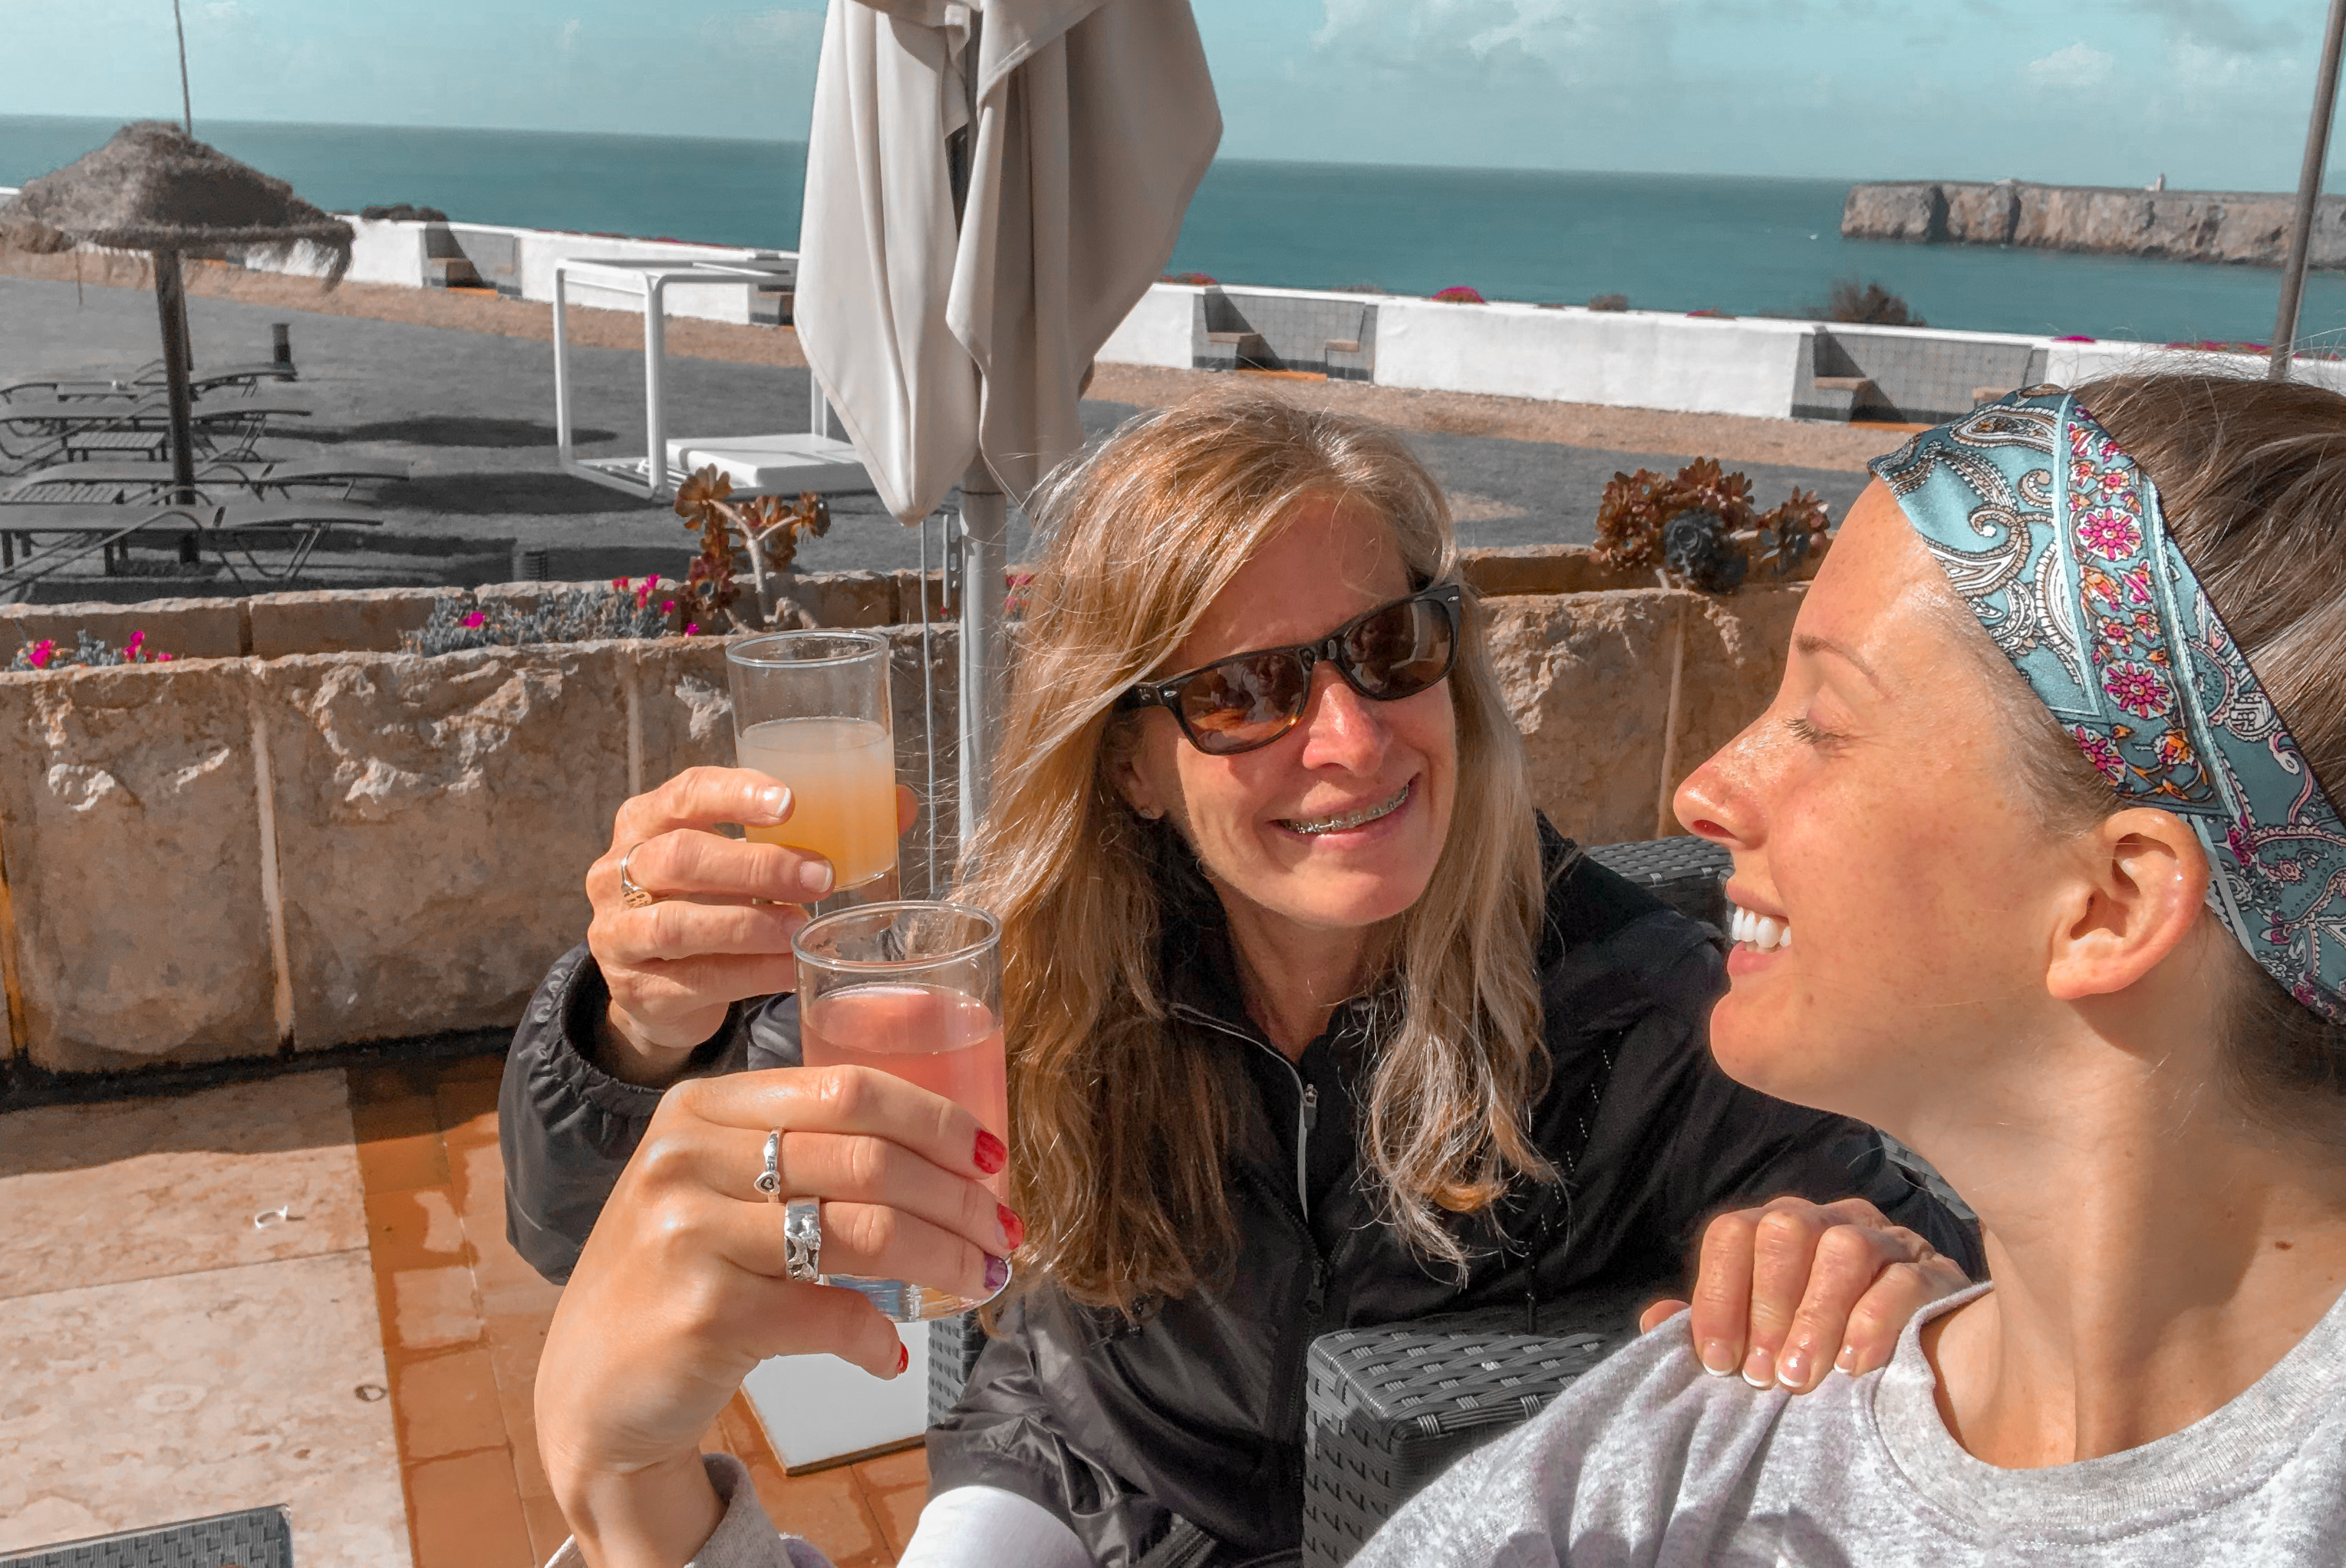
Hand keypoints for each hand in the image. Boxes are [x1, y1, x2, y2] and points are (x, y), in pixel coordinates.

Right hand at [536, 1064, 1018, 1567]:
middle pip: (869, 1159)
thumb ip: (801, 1154)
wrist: (591, 1390)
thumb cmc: (678, 1278)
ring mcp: (688, 1234)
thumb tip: (948, 1156)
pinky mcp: (702, 1314)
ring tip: (980, 1279)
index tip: (992, 1156)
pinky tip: (889, 1352)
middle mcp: (686, 1158)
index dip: (937, 1120)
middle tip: (1002, 1231)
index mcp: (701, 1108)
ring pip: (865, 1232)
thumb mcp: (715, 1187)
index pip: (847, 1089)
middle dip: (958, 1198)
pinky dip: (876, 1337)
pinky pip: (830, 1315)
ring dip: (944, 1259)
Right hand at [586, 768, 919, 1080]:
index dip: (736, 795)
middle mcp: (616, 870)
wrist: (657, 983)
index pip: (686, 794)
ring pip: (678, 923)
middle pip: (681, 857)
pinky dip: (750, 973)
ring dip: (750, 924)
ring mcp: (618, 931)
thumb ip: (812, 831)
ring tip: (802, 927)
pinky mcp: (636, 986)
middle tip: (821, 876)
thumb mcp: (744, 859)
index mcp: (646, 820)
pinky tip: (791, 968)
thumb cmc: (713, 900)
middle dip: (757, 865)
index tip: (790, 802)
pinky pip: (694, 979)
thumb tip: (901, 805)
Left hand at [1637, 1195, 1968, 1391]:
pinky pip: (1905, 1281)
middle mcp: (1826, 1221)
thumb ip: (1708, 1325)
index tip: (1717, 1361)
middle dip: (1767, 1306)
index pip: (1733, 1233)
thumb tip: (1655, 1319)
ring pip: (1845, 1249)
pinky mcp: (1934, 1273)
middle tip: (1761, 1376)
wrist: (1917, 1354)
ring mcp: (1884, 1240)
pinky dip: (1874, 1323)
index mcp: (1775, 1228)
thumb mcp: (1757, 1332)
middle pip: (1786, 1230)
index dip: (1718, 1295)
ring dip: (1816, 1317)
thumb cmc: (1814, 1341)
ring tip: (1801, 1377)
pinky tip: (1854, 1366)